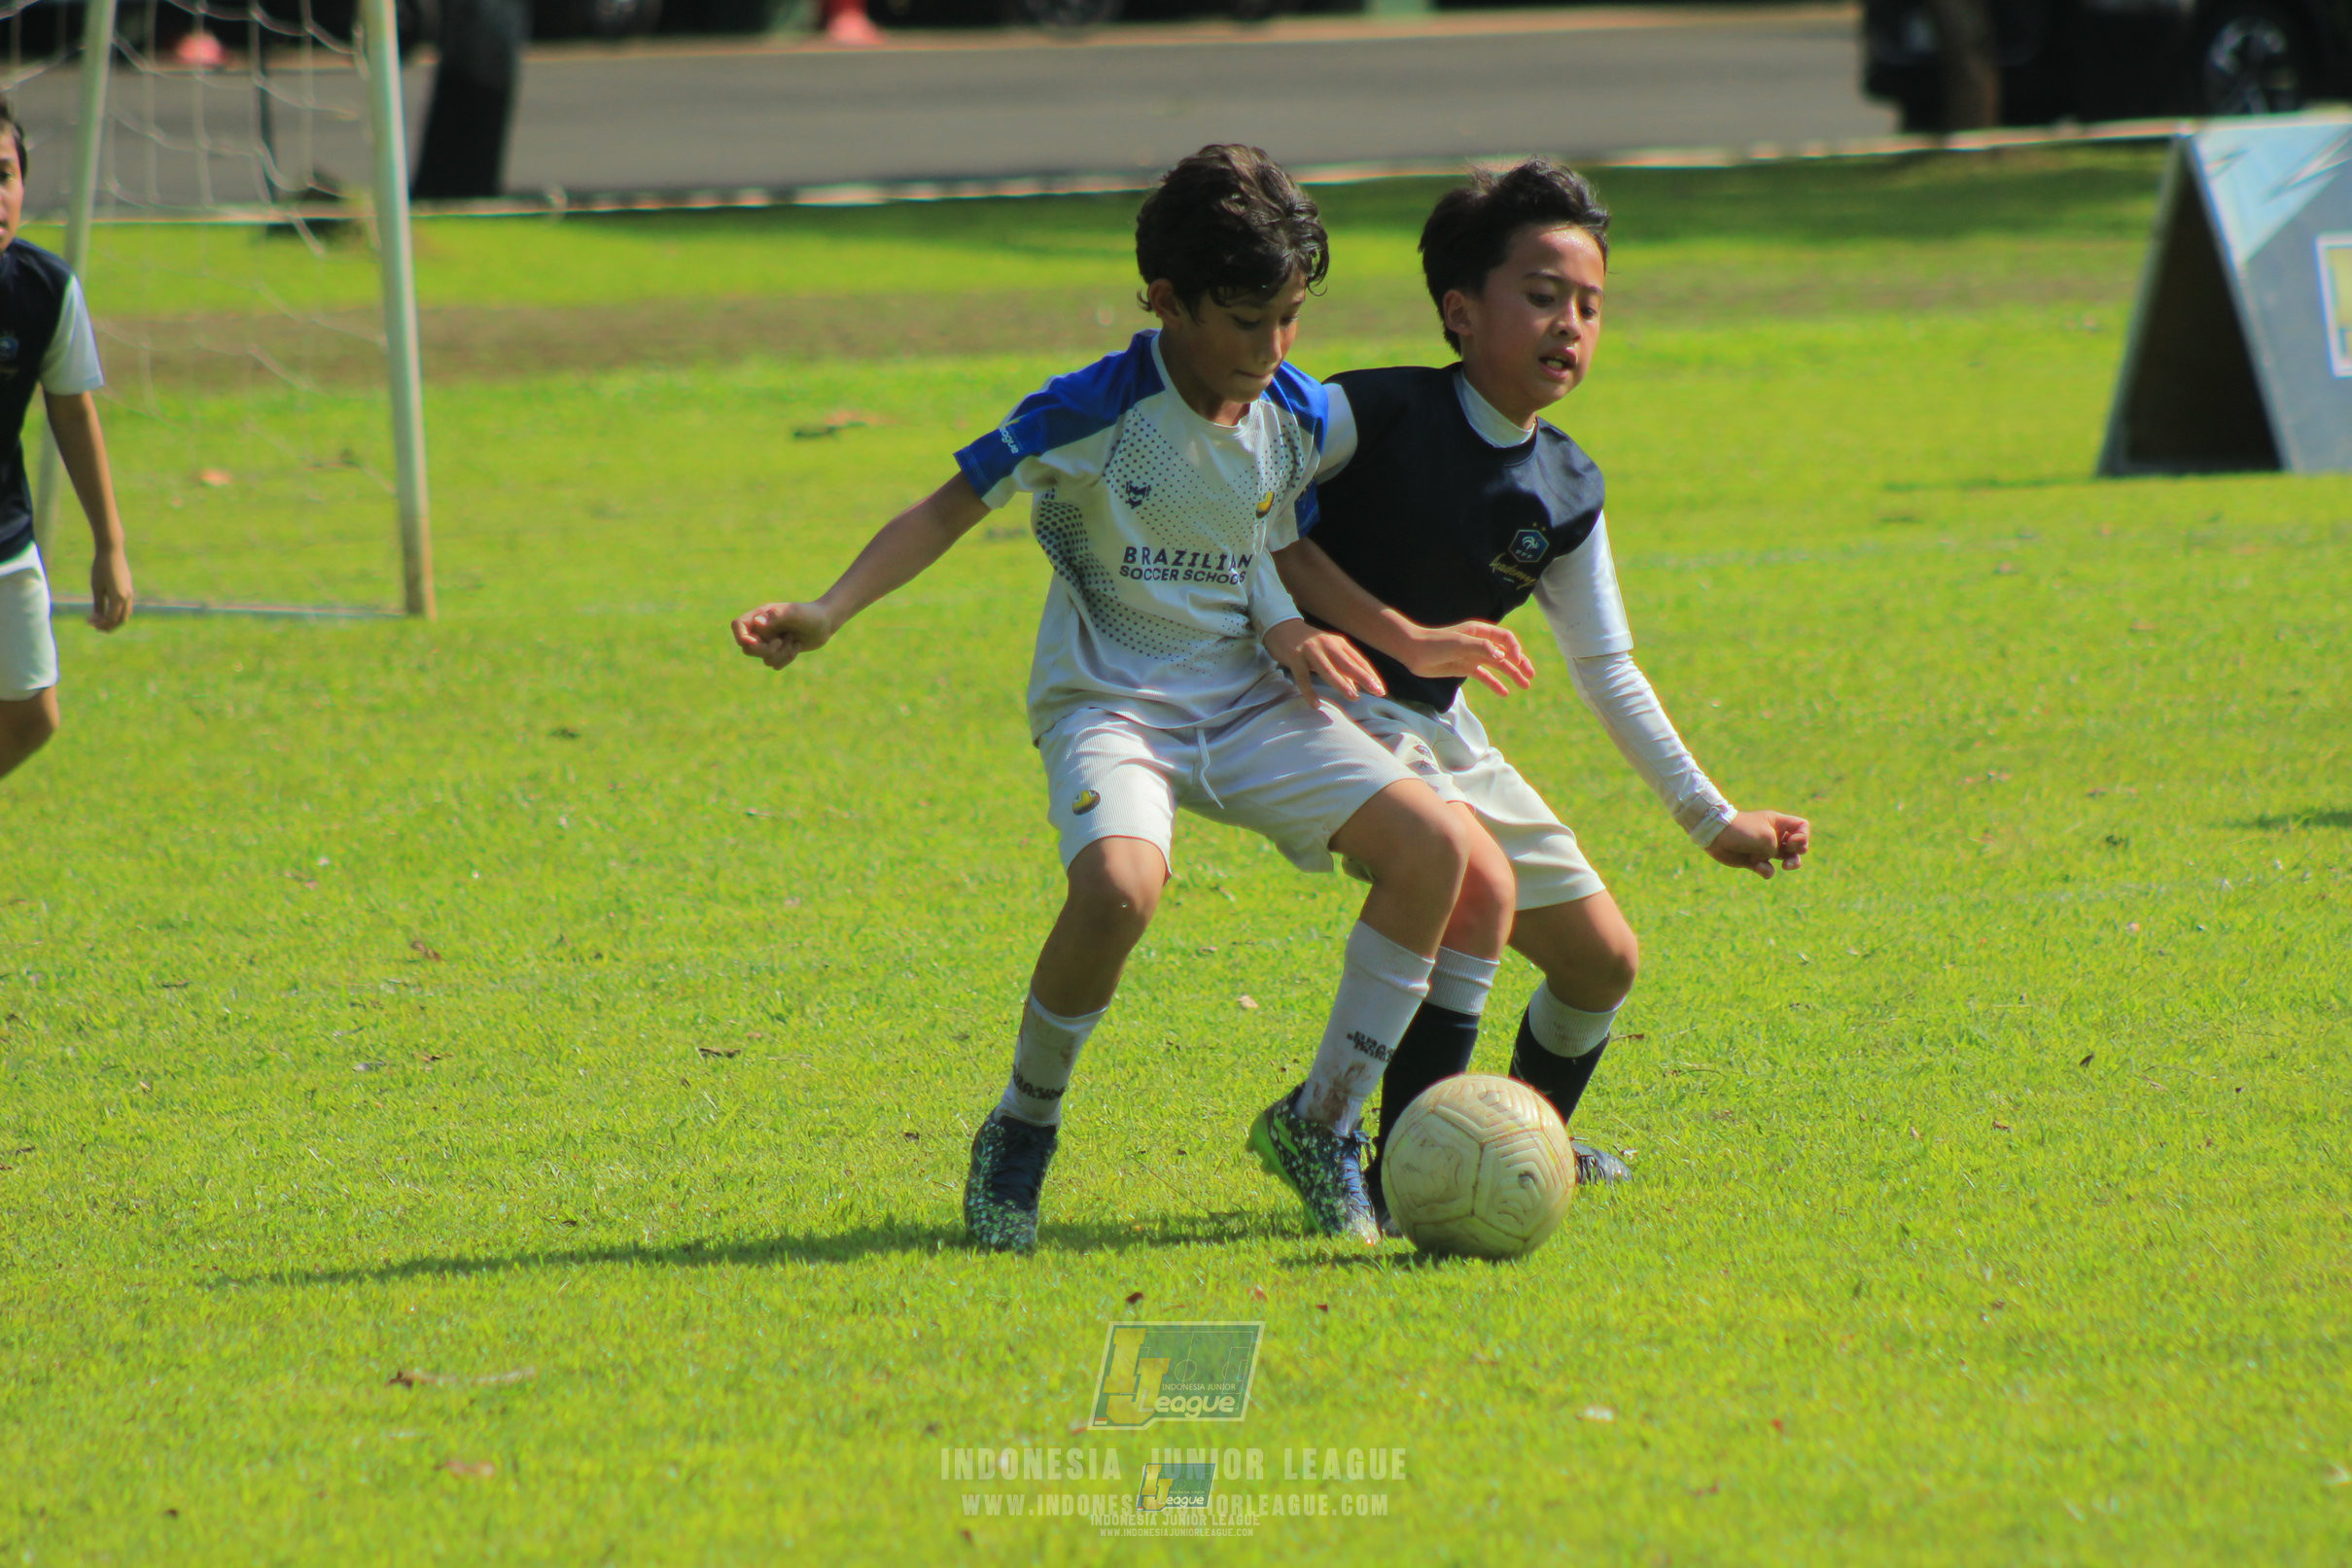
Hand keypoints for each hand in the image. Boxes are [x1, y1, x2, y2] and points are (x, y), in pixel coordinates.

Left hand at [88, 544, 131, 631]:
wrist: (112, 551)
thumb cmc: (101, 568)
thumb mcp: (96, 587)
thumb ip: (98, 604)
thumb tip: (97, 617)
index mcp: (118, 598)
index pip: (111, 618)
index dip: (100, 623)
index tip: (88, 621)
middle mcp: (127, 597)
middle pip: (121, 620)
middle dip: (109, 626)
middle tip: (95, 626)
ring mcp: (129, 593)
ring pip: (125, 614)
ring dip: (114, 620)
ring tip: (101, 620)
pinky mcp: (128, 589)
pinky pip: (125, 606)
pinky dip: (117, 612)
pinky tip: (106, 609)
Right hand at [731, 601, 835, 669]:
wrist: (825, 622)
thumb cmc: (810, 614)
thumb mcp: (795, 613)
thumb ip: (777, 615)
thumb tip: (757, 623)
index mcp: (761, 616)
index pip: (738, 626)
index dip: (741, 637)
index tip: (755, 642)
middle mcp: (762, 629)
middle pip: (747, 648)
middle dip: (765, 650)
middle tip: (780, 641)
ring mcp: (769, 641)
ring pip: (763, 658)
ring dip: (780, 654)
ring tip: (794, 640)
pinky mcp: (778, 651)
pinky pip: (774, 664)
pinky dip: (786, 659)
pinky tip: (797, 646)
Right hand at [1264, 618, 1384, 703]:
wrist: (1282, 627)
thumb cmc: (1309, 645)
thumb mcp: (1329, 654)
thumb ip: (1342, 671)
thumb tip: (1356, 690)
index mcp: (1339, 643)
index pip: (1358, 661)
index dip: (1370, 675)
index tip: (1381, 690)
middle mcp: (1327, 645)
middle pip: (1348, 664)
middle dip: (1364, 678)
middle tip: (1378, 691)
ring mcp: (1311, 651)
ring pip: (1328, 670)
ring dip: (1341, 684)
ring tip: (1353, 697)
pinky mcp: (1295, 657)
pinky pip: (1303, 678)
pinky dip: (1309, 692)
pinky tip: (1316, 705)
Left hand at [1403, 619, 1534, 694]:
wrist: (1413, 652)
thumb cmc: (1435, 643)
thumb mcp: (1460, 643)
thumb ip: (1482, 648)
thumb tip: (1503, 658)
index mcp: (1480, 631)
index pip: (1505, 638)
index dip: (1515, 649)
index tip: (1516, 662)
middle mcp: (1479, 643)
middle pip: (1506, 652)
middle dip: (1520, 663)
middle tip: (1530, 675)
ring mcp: (1473, 656)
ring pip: (1498, 666)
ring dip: (1512, 674)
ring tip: (1525, 685)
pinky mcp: (1465, 668)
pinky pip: (1484, 676)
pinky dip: (1495, 684)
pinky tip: (1505, 693)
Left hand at [1705, 809, 1809, 878]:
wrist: (1717, 836)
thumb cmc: (1743, 831)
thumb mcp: (1767, 837)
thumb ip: (1780, 848)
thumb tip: (1778, 862)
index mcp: (1778, 823)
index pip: (1802, 826)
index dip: (1803, 836)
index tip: (1792, 841)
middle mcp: (1774, 836)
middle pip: (1799, 845)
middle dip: (1799, 851)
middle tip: (1789, 854)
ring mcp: (1765, 849)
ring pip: (1788, 859)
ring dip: (1791, 864)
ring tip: (1785, 866)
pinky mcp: (1755, 861)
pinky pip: (1768, 869)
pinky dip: (1766, 870)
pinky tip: (1758, 866)